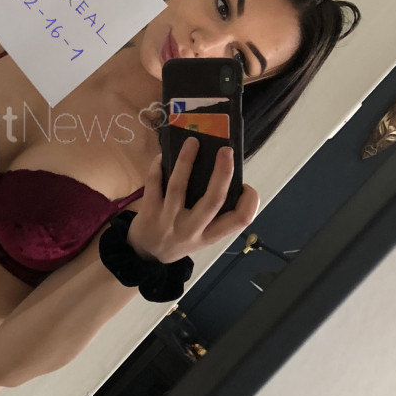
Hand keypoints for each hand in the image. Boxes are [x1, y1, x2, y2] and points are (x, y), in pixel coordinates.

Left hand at [126, 139, 258, 262]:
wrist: (145, 254)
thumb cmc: (180, 239)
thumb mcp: (201, 237)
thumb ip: (213, 215)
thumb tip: (220, 174)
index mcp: (210, 236)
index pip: (240, 220)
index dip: (250, 201)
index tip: (247, 186)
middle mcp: (191, 230)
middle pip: (213, 200)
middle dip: (222, 173)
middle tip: (226, 150)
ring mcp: (168, 220)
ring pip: (179, 187)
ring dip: (186, 161)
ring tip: (193, 141)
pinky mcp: (149, 211)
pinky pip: (154, 183)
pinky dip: (159, 166)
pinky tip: (164, 154)